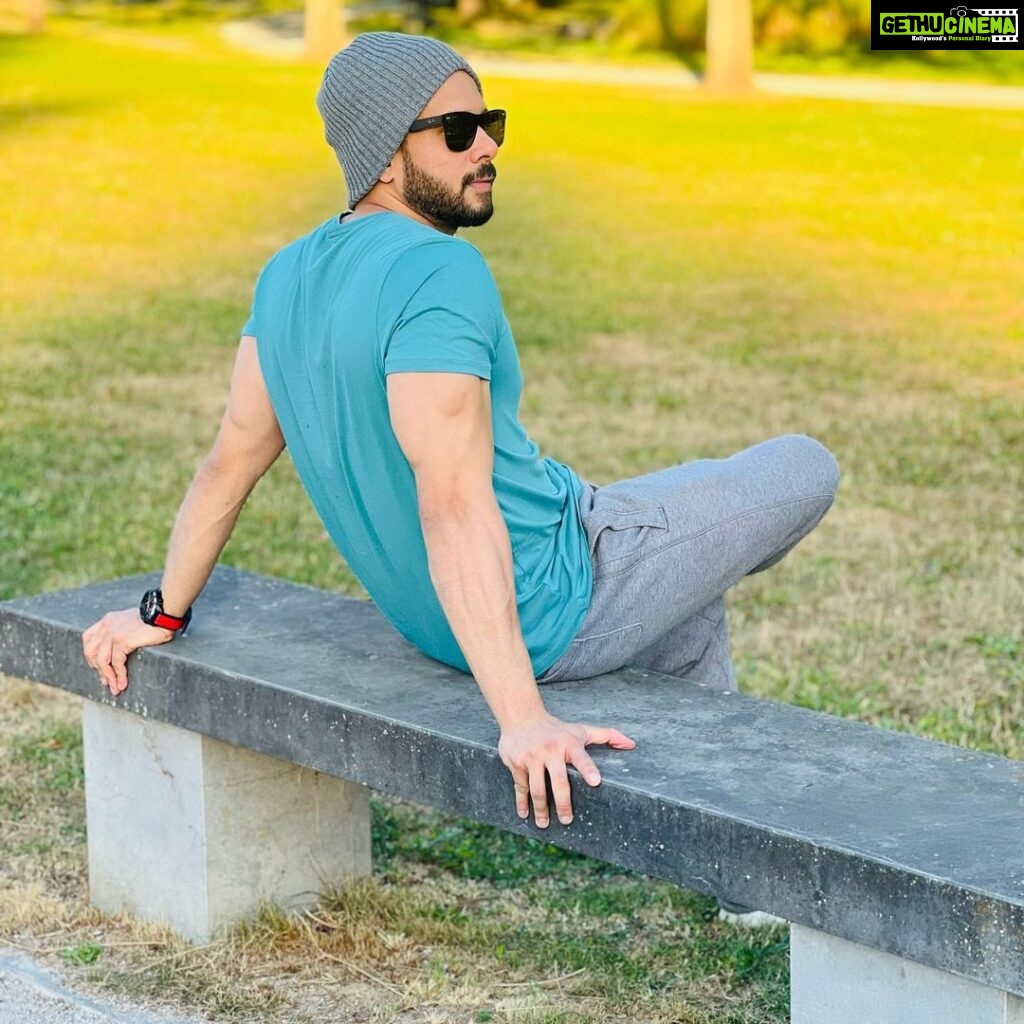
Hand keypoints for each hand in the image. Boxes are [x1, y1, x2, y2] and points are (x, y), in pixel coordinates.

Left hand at [82, 609, 173, 695]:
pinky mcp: (122, 641)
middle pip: (91, 652)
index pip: (88, 639)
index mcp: (108, 620)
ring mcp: (112, 633)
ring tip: (116, 687)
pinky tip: (123, 682)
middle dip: (99, 670)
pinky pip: (117, 663)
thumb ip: (123, 631)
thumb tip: (121, 650)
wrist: (163, 614)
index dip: (91, 656)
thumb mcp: (132, 623)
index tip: (99, 668)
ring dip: (109, 677)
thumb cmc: (154, 619)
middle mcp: (107, 626)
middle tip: (107, 682)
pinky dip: (119, 675)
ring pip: (102, 661)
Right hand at [498, 710, 635, 828]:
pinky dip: (522, 802)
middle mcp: (550, 749)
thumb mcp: (581, 730)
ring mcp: (531, 756)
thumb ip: (606, 736)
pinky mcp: (516, 762)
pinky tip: (525, 814)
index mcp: (569, 743)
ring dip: (541, 809)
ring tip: (545, 823)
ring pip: (537, 788)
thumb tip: (632, 744)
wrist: (521, 716)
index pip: (582, 757)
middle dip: (563, 803)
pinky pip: (521, 785)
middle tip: (567, 820)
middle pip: (558, 781)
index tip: (595, 782)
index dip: (589, 769)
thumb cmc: (556, 729)